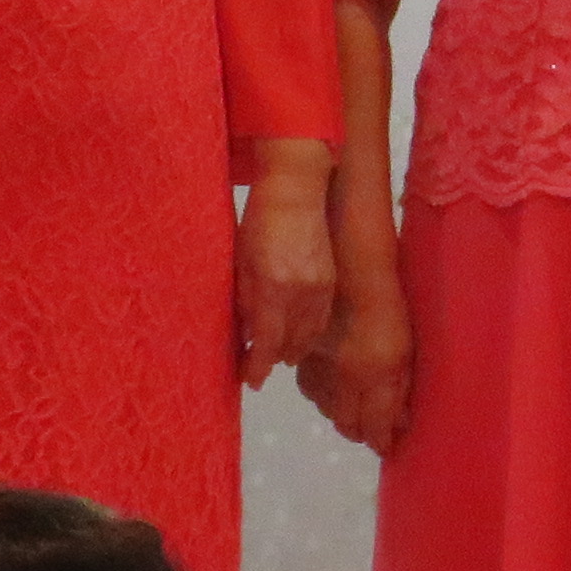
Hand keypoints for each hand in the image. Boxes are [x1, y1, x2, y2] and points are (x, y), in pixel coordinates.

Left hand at [235, 181, 336, 389]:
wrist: (296, 190)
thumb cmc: (259, 221)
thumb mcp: (241, 260)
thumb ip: (244, 300)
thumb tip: (245, 334)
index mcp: (273, 286)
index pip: (267, 341)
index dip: (257, 365)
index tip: (249, 380)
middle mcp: (300, 293)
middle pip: (290, 344)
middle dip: (273, 359)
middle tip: (255, 366)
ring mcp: (319, 288)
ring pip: (308, 335)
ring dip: (291, 349)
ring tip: (276, 354)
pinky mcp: (330, 282)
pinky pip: (320, 320)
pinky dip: (307, 333)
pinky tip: (296, 334)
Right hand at [296, 280, 410, 454]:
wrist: (350, 261)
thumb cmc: (389, 298)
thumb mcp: (405, 345)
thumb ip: (401, 385)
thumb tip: (401, 419)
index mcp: (377, 371)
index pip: (375, 424)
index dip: (380, 440)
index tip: (386, 447)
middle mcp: (347, 373)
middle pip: (348, 421)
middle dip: (360, 432)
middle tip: (370, 434)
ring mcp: (323, 362)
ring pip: (327, 405)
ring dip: (339, 415)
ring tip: (351, 415)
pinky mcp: (305, 351)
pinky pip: (310, 385)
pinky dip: (321, 394)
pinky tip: (330, 390)